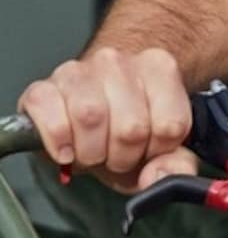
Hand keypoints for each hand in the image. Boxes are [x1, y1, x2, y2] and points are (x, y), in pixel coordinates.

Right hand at [16, 47, 197, 191]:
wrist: (86, 118)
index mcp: (158, 69)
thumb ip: (176, 163)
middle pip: (131, 127)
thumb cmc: (124, 130)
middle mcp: (119, 62)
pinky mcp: (42, 87)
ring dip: (91, 152)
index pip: (170, 125)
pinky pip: (51, 120)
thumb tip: (160, 175)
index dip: (156, 150)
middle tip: (115, 154)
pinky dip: (59, 143)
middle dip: (123, 156)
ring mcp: (78, 70)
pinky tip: (66, 150)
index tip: (147, 150)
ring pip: (91, 118)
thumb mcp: (159, 151)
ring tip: (93, 150)